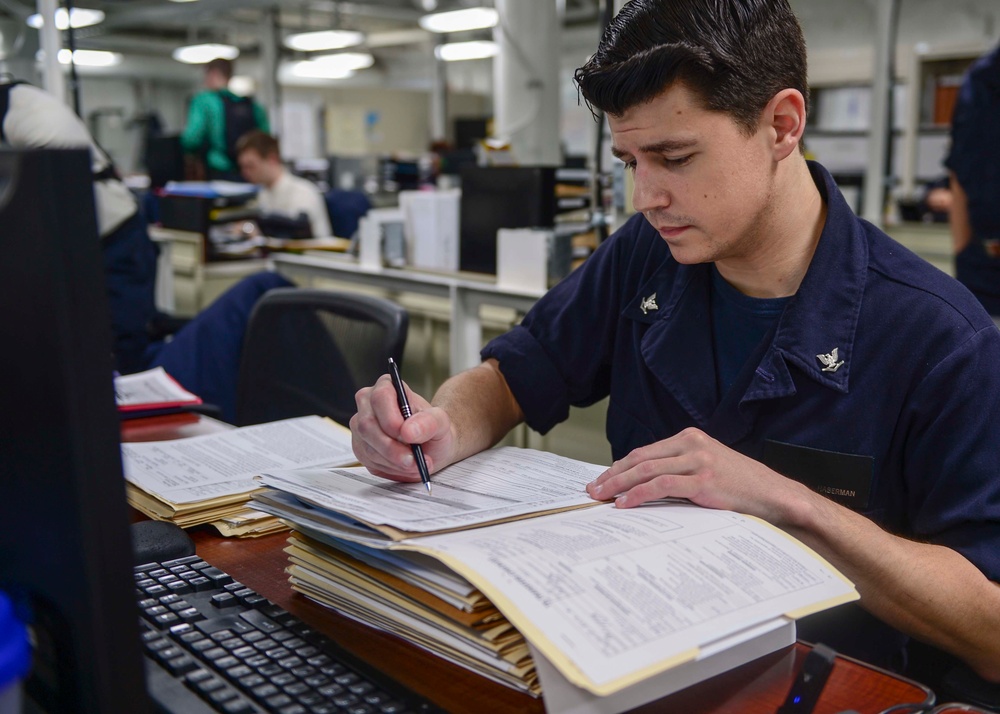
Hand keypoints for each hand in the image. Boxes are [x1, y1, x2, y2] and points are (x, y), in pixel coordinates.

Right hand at [350, 374, 457, 481]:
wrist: (431, 444)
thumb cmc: (433, 428)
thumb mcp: (441, 422)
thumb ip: (429, 422)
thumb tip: (408, 431)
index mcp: (387, 387)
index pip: (380, 397)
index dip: (391, 419)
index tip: (407, 436)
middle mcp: (368, 404)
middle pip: (368, 426)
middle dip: (392, 448)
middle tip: (413, 460)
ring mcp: (361, 426)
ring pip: (368, 447)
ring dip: (394, 462)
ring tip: (416, 464)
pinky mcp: (361, 447)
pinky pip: (369, 461)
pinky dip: (390, 469)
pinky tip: (405, 467)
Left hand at [585, 427, 805, 524]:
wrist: (774, 496)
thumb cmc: (740, 487)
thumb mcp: (708, 468)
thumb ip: (680, 469)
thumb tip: (643, 484)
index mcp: (690, 438)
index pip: (644, 451)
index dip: (619, 467)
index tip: (602, 480)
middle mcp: (692, 444)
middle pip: (640, 458)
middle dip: (612, 475)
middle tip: (593, 490)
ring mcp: (698, 460)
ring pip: (646, 470)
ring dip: (619, 484)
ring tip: (601, 497)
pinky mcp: (704, 480)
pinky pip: (662, 485)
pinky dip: (639, 494)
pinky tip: (625, 504)